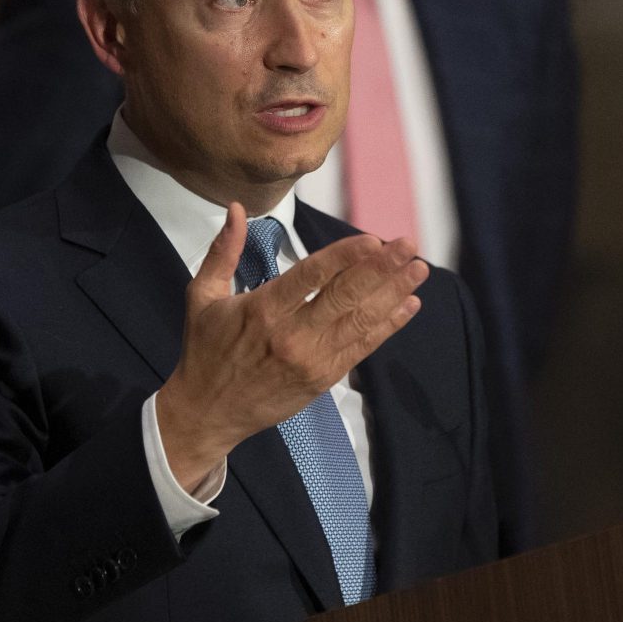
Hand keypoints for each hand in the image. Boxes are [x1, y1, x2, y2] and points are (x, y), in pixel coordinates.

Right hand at [156, 203, 426, 491]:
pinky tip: (408, 305)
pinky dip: (388, 326)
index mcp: (262, 310)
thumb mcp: (203, 296)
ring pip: (360, 321)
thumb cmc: (205, 350)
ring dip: (394, 293)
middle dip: (382, 268)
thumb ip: (224, 251)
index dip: (345, 256)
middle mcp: (291, 335)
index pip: (311, 277)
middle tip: (409, 244)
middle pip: (346, 297)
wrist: (207, 413)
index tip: (373, 239)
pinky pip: (362, 348)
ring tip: (419, 269)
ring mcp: (311, 359)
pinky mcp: (323, 378)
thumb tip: (238, 208)